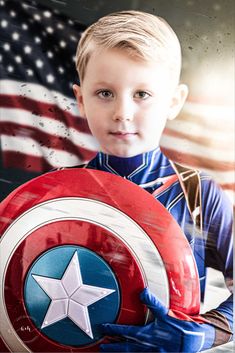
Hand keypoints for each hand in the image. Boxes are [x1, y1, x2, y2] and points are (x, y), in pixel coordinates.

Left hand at [100, 288, 214, 351]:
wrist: (195, 340)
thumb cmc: (180, 327)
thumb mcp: (166, 313)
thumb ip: (152, 303)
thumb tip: (142, 291)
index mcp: (147, 335)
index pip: (127, 331)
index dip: (114, 329)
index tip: (104, 327)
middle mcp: (148, 346)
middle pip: (127, 347)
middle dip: (114, 346)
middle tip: (101, 347)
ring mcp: (154, 352)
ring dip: (122, 352)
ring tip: (112, 352)